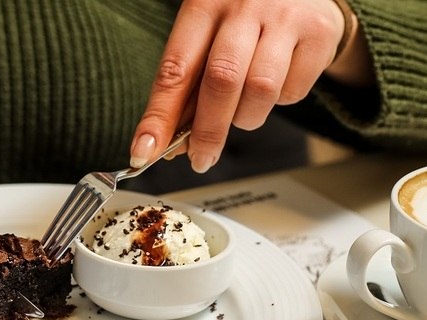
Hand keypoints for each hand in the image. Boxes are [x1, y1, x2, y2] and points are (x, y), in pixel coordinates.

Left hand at [129, 0, 364, 173]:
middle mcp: (243, 6)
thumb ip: (189, 85)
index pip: (175, 70)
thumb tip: (168, 142)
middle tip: (200, 159)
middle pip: (221, 82)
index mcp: (204, 4)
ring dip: (246, 117)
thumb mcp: (208, 38)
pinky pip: (292, 92)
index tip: (144, 151)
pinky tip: (276, 83)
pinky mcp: (318, 33)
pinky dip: (279, 101)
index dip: (158, 116)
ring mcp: (284, 17)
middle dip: (207, 131)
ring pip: (260, 91)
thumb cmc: (243, 20)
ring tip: (244, 110)